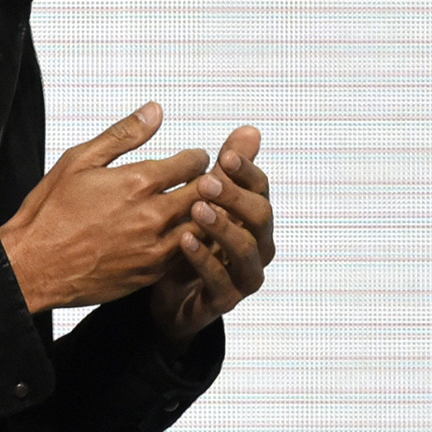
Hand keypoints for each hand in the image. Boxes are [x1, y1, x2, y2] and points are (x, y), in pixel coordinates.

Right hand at [0, 103, 210, 313]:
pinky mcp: (150, 274)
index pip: (191, 163)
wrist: (33, 266)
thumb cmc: (50, 213)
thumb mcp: (80, 160)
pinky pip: (186, 256)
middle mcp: (151, 216)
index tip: (195, 159)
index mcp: (136, 183)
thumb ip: (123, 134)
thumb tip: (154, 111)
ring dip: (203, 215)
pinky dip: (190, 243)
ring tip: (198, 209)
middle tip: (205, 181)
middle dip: (207, 184)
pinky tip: (182, 236)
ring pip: (201, 227)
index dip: (196, 158)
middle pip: (204, 195)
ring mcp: (153, 249)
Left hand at [148, 124, 271, 343]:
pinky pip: (220, 281)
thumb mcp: (205, 202)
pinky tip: (183, 241)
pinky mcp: (224, 301)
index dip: (246, 171)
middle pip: (260, 217)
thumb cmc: (192, 240)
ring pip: (245, 250)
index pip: (260, 188)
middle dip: (235, 197)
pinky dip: (204, 260)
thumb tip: (250, 130)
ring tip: (196, 210)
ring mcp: (244, 275)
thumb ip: (227, 170)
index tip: (224, 156)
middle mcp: (258, 246)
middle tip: (206, 182)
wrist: (171, 296)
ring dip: (222, 228)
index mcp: (254, 218)